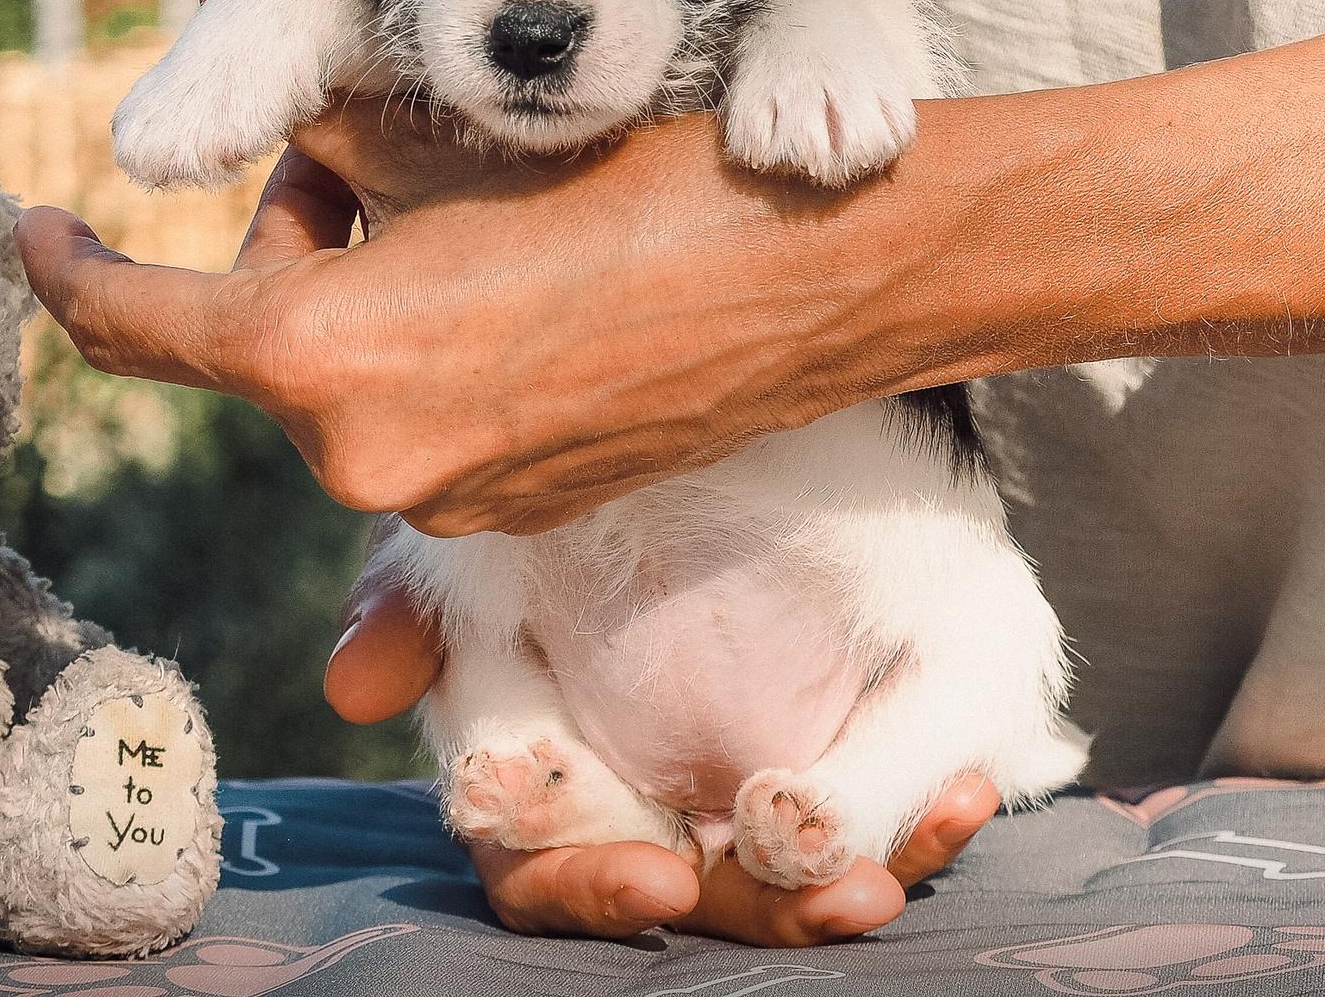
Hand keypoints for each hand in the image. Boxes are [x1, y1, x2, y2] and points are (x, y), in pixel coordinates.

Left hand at [17, 0, 957, 536]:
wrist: (815, 278)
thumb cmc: (642, 184)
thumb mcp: (447, 135)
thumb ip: (313, 130)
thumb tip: (243, 87)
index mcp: (324, 363)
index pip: (132, 324)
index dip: (61, 265)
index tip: (26, 222)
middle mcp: (367, 458)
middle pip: (255, 339)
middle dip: (285, 238)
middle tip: (357, 139)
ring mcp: (445, 497)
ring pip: (340, 378)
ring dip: (360, 290)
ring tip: (465, 195)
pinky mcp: (513, 507)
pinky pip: (419, 418)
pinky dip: (425, 348)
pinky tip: (517, 272)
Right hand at [325, 547, 997, 940]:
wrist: (672, 412)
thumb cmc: (539, 492)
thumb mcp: (466, 537)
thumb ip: (408, 609)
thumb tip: (354, 691)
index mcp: (544, 770)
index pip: (546, 869)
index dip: (590, 890)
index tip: (657, 884)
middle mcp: (640, 790)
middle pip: (685, 889)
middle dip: (756, 912)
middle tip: (829, 901)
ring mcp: (734, 770)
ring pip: (787, 866)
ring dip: (842, 884)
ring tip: (894, 876)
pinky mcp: (831, 740)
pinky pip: (876, 798)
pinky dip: (924, 810)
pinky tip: (970, 794)